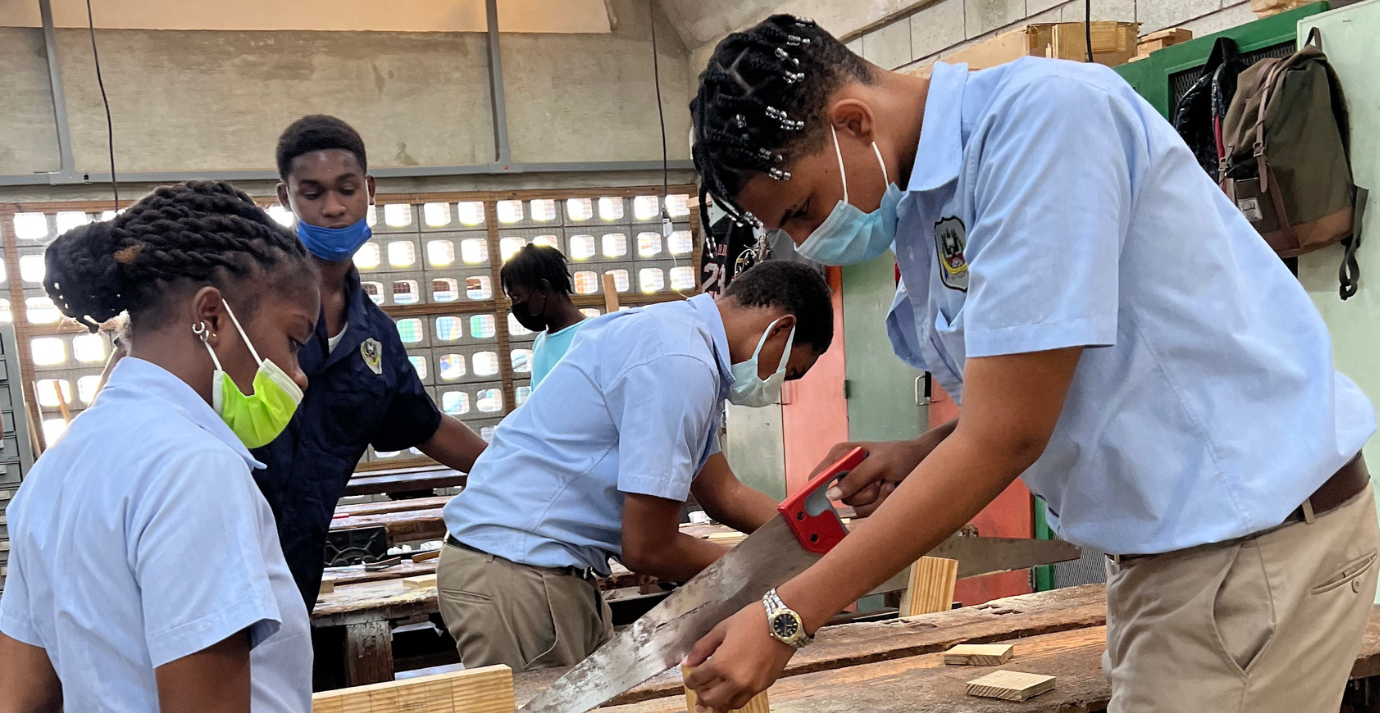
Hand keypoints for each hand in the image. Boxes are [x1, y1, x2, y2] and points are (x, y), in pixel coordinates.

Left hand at [682, 601, 795, 712]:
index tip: (690, 677)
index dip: (689, 680)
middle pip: (710, 699)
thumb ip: (702, 647)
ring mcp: (751, 685)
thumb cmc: (754, 620)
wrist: (783, 622)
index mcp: (721, 663)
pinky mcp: (763, 686)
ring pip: (727, 705)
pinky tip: (730, 692)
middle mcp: (735, 679)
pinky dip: (733, 699)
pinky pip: (743, 700)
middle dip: (701, 695)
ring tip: (713, 695)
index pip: (697, 680)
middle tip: (699, 689)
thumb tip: (689, 661)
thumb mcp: (722, 629)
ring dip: (717, 702)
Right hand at [815, 440, 929, 516]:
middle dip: (862, 493)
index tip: (822, 500)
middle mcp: (845, 473)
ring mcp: (856, 487)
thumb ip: (855, 477)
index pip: (818, 476)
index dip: (816, 489)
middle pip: (839, 498)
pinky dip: (881, 503)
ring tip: (887, 483)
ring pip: (855, 507)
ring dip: (875, 498)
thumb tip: (831, 495)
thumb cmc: (901, 455)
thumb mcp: (878, 464)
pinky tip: (889, 489)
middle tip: (878, 480)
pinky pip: (866, 512)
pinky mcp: (867, 499)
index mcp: (841, 456)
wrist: (921, 463)